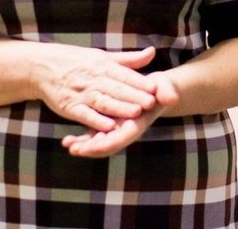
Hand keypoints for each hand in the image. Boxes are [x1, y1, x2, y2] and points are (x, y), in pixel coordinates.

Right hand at [31, 45, 157, 132]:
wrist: (41, 67)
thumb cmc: (75, 61)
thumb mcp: (101, 56)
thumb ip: (128, 59)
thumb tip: (152, 53)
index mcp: (102, 65)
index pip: (124, 74)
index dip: (140, 82)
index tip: (156, 88)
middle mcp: (92, 78)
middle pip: (116, 88)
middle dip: (134, 96)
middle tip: (152, 103)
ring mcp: (80, 93)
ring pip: (103, 101)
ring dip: (119, 107)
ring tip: (135, 113)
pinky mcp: (69, 106)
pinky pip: (84, 114)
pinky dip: (96, 121)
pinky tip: (108, 127)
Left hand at [60, 67, 180, 157]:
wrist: (157, 90)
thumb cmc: (160, 88)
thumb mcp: (164, 87)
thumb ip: (166, 92)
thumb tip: (170, 97)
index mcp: (138, 123)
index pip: (123, 137)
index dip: (109, 142)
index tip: (94, 147)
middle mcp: (126, 129)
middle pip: (108, 143)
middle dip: (92, 147)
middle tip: (75, 149)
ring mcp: (117, 128)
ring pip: (99, 141)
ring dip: (84, 145)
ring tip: (68, 145)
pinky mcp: (109, 124)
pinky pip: (94, 135)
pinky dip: (82, 139)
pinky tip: (67, 141)